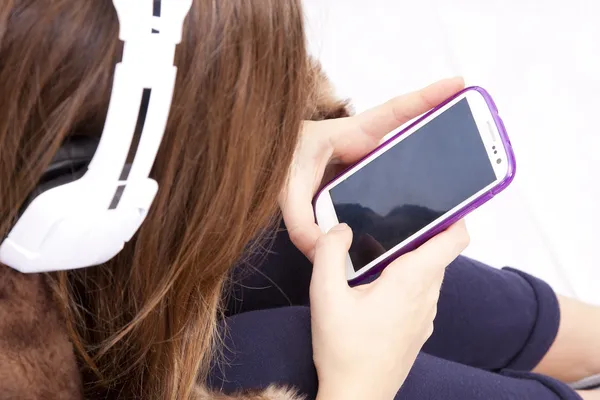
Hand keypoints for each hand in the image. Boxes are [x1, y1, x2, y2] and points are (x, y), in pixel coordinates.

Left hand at [279, 77, 464, 260]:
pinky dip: (395, 212)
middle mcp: (364, 150)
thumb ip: (299, 218)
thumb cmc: (278, 161)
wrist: (271, 166)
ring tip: (454, 194)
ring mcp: (365, 168)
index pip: (395, 113)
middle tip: (479, 139)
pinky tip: (406, 231)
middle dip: (444, 137)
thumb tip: (322, 249)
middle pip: (412, 142)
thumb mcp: (285, 186)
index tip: (459, 85)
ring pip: (402, 172)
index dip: (428, 97)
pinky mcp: (360, 188)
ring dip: (425, 178)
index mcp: (352, 134)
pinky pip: (383, 198)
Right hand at [311, 221, 469, 399]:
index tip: (443, 203)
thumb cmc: (344, 350)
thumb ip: (329, 253)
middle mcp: (426, 297)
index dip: (455, 216)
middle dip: (420, 235)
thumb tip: (341, 229)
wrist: (357, 397)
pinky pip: (421, 295)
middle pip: (438, 254)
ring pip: (429, 275)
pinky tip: (375, 290)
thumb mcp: (325, 295)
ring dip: (411, 260)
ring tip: (376, 257)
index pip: (454, 240)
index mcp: (411, 281)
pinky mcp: (419, 330)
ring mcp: (426, 316)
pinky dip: (407, 282)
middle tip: (390, 225)